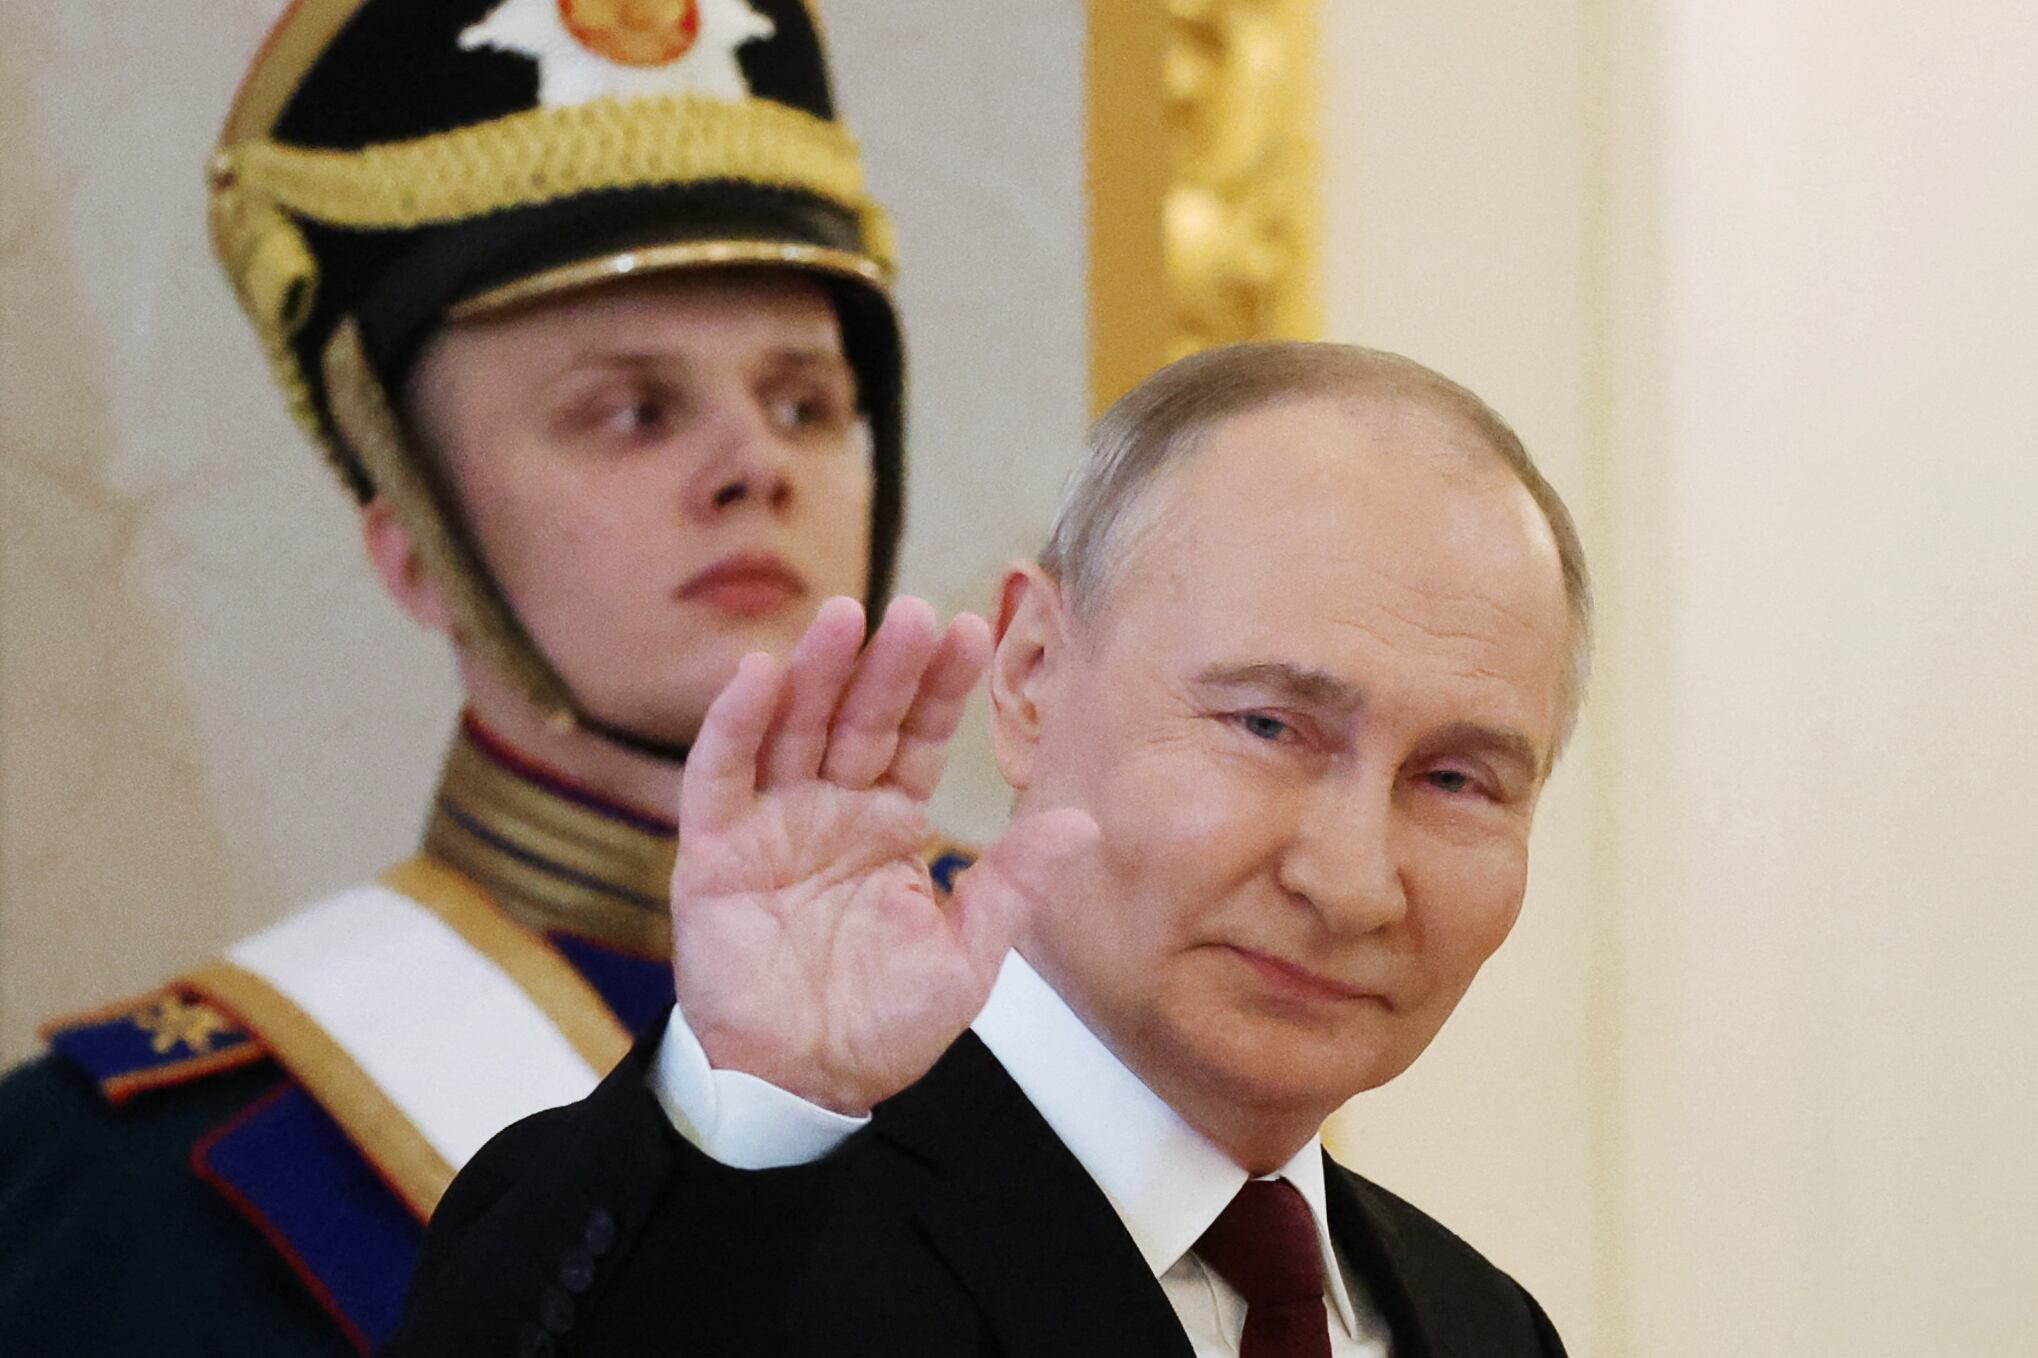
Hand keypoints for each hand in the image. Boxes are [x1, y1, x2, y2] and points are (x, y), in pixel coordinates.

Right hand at [671, 595, 1096, 1114]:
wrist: (801, 1086)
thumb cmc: (883, 1025)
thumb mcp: (967, 955)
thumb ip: (1014, 883)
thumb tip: (1082, 819)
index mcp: (891, 826)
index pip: (917, 738)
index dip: (939, 687)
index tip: (969, 629)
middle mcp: (830, 810)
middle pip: (858, 719)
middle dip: (885, 665)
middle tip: (912, 609)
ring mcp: (770, 825)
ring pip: (792, 729)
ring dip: (815, 672)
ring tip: (844, 616)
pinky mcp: (711, 855)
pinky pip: (719, 777)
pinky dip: (733, 725)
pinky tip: (757, 675)